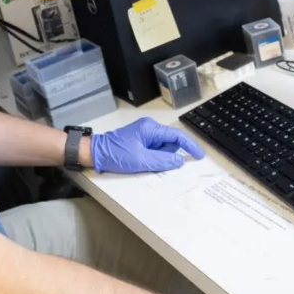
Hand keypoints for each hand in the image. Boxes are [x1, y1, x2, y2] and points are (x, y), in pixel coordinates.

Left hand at [90, 117, 204, 173]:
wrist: (94, 153)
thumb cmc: (116, 154)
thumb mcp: (141, 160)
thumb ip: (162, 161)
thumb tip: (180, 161)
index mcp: (151, 128)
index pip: (177, 136)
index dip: (190, 146)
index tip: (199, 156)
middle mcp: (149, 128)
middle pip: (170, 142)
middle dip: (168, 155)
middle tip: (156, 165)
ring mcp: (144, 135)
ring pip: (162, 148)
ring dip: (160, 158)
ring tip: (144, 164)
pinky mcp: (139, 141)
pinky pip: (153, 150)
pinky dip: (153, 158)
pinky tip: (144, 164)